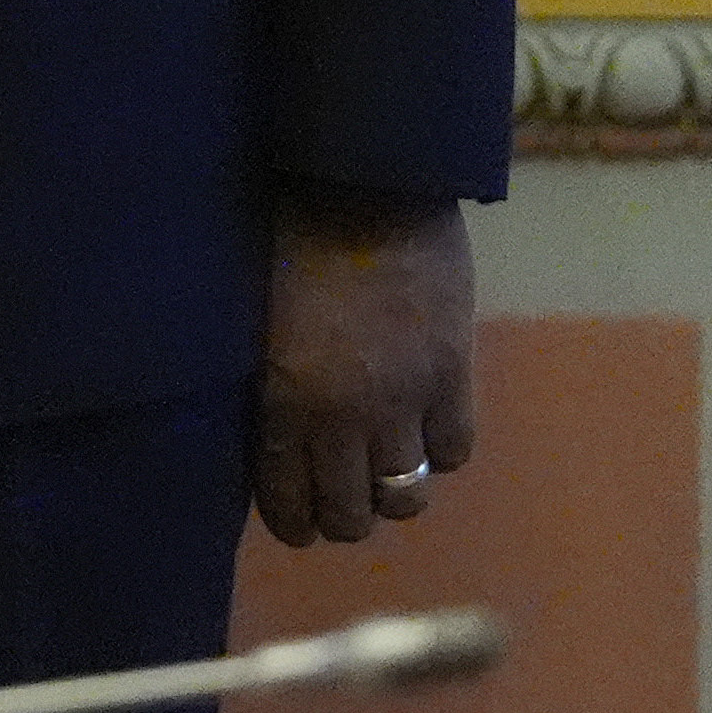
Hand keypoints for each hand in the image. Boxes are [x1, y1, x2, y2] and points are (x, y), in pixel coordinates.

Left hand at [253, 185, 476, 546]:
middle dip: (341, 518)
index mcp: (282, 397)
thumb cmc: (289, 238)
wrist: (365, 187)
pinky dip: (439, 451)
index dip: (293, 522)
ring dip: (392, 494)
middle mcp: (343, 414)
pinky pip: (454, 450)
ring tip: (384, 477)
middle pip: (349, 513)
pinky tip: (426, 433)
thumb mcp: (258, 321)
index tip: (295, 525)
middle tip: (340, 505)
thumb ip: (271, 382)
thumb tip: (275, 434)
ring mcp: (404, 399)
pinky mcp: (453, 375)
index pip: (286, 497)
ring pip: (404, 495)